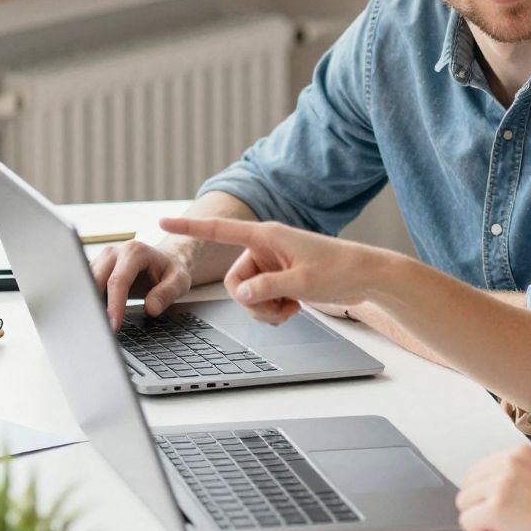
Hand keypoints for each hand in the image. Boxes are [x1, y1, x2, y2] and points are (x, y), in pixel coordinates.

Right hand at [92, 239, 192, 330]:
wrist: (167, 259)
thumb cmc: (171, 269)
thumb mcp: (179, 281)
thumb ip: (167, 293)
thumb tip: (151, 309)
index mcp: (134, 252)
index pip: (118, 281)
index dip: (114, 305)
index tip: (113, 326)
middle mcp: (114, 252)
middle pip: (95, 280)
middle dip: (95, 306)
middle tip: (99, 331)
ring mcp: (103, 259)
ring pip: (87, 283)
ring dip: (89, 305)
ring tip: (94, 327)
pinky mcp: (97, 268)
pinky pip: (87, 286)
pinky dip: (89, 302)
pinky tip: (94, 317)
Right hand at [157, 214, 376, 324]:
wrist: (367, 277)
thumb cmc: (340, 270)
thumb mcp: (303, 282)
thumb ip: (268, 288)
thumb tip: (240, 294)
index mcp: (267, 236)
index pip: (221, 231)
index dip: (191, 228)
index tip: (162, 222)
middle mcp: (266, 247)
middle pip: (233, 280)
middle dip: (251, 301)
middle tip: (280, 307)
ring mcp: (272, 264)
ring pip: (246, 294)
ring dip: (264, 308)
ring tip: (291, 307)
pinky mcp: (280, 277)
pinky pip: (260, 299)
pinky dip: (273, 309)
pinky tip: (295, 307)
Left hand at [455, 443, 530, 530]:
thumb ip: (518, 482)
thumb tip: (486, 496)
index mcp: (522, 453)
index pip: (479, 473)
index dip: (491, 499)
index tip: (516, 514)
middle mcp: (510, 460)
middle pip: (467, 489)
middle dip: (484, 512)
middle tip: (516, 527)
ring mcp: (503, 482)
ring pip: (464, 506)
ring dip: (485, 526)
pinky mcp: (497, 508)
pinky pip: (467, 525)